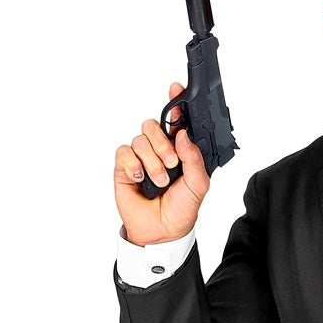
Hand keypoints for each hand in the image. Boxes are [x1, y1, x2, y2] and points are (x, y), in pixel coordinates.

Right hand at [113, 81, 211, 245]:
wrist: (162, 232)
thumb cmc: (181, 210)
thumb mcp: (198, 185)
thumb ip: (194, 159)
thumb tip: (181, 135)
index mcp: (179, 150)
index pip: (176, 122)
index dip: (175, 104)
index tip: (176, 90)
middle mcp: (158, 150)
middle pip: (154, 125)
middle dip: (163, 143)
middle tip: (171, 163)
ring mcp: (141, 157)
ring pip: (141, 139)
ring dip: (152, 161)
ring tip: (159, 181)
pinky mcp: (124, 167)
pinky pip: (124, 152)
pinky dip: (133, 165)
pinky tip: (140, 179)